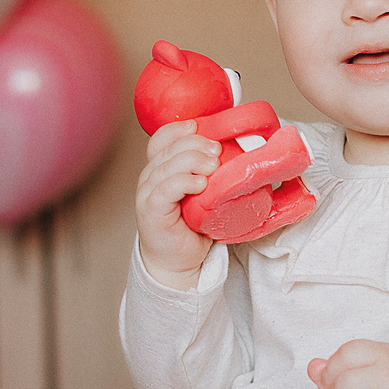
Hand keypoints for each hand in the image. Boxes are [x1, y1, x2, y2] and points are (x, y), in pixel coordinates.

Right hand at [135, 120, 219, 287]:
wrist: (178, 262)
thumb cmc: (192, 227)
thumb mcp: (203, 194)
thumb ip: (211, 174)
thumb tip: (241, 154)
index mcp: (160, 169)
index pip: (162, 139)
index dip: (179, 129)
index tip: (200, 126)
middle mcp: (150, 177)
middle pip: (167, 149)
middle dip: (194, 144)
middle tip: (217, 150)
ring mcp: (147, 193)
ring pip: (166, 166)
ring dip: (191, 160)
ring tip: (213, 165)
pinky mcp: (151, 210)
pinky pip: (164, 189)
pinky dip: (183, 182)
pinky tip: (200, 184)